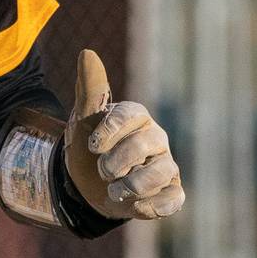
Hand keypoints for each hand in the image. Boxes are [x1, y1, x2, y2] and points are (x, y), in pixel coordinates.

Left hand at [64, 49, 183, 219]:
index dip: (111, 131)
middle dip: (117, 161)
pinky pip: (173, 199)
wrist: (86, 186)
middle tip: (101, 170)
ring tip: (114, 190)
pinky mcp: (171, 192)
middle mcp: (155, 137)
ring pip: (161, 173)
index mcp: (136, 116)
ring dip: (132, 185)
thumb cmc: (88, 146)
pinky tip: (136, 205)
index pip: (131, 115)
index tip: (92, 145)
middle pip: (146, 145)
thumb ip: (89, 89)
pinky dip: (153, 205)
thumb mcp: (83, 120)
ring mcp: (166, 165)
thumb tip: (87, 52)